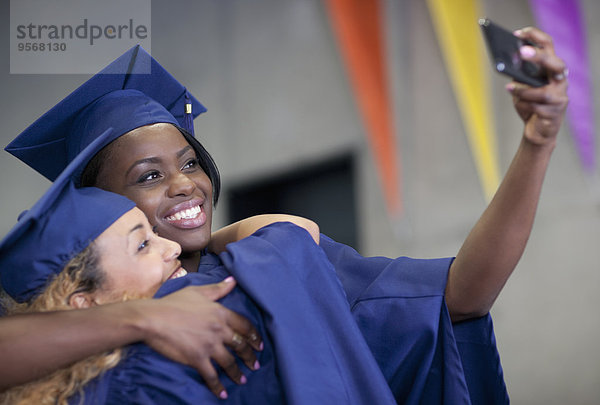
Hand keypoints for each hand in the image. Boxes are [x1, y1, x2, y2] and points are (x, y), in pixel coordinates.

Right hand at [135, 277, 262, 398]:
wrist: (153, 318)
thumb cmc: (174, 303)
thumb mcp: (198, 292)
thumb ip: (218, 288)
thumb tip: (234, 281)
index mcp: (221, 313)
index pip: (245, 326)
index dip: (254, 336)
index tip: (259, 344)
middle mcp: (219, 330)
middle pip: (241, 345)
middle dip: (250, 357)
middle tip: (255, 365)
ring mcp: (209, 345)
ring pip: (229, 362)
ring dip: (237, 373)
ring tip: (242, 380)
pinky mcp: (197, 358)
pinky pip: (211, 375)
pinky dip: (217, 386)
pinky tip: (222, 393)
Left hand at [508, 27, 568, 144]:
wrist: (536, 130)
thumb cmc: (529, 104)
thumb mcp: (521, 86)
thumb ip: (519, 74)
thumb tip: (508, 61)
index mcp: (551, 67)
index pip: (548, 45)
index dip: (534, 37)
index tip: (518, 33)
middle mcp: (559, 79)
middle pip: (554, 62)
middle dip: (539, 56)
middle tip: (522, 51)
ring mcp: (560, 95)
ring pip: (544, 90)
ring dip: (524, 90)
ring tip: (509, 87)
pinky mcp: (556, 111)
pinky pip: (538, 106)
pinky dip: (525, 104)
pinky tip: (518, 103)